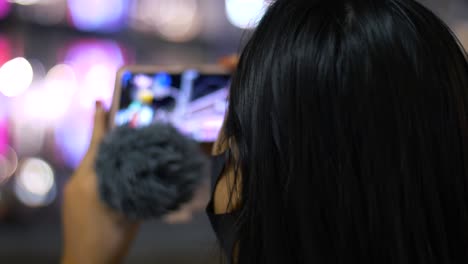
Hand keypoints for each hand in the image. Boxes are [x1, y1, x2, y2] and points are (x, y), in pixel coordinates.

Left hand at [62, 102, 139, 263]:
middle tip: (120, 121)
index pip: (98, 146)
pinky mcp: (73, 199)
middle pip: (95, 152)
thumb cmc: (110, 241)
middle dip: (106, 136)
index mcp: (91, 182)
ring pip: (92, 164)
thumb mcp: (130, 214)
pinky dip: (102, 167)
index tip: (99, 102)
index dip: (100, 123)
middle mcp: (79, 181)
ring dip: (106, 153)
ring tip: (122, 146)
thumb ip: (138, 190)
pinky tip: (115, 170)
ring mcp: (73, 191)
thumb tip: (150, 171)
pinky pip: (88, 175)